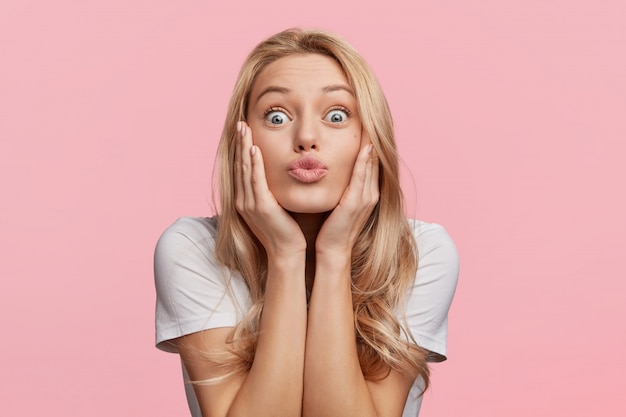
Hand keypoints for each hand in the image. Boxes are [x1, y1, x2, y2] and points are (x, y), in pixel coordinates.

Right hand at [234, 121, 305, 256]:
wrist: (287, 252)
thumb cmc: (287, 230)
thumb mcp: (277, 206)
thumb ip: (273, 190)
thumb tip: (280, 173)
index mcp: (245, 200)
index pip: (241, 168)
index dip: (241, 149)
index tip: (243, 131)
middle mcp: (242, 200)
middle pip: (239, 165)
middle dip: (239, 143)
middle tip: (240, 123)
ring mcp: (249, 204)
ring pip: (245, 169)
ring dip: (244, 147)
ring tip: (244, 128)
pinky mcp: (260, 207)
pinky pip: (256, 180)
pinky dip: (254, 163)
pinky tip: (254, 148)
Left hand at [315, 133, 379, 257]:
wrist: (332, 250)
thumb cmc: (330, 227)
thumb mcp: (338, 202)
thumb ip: (340, 186)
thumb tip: (330, 168)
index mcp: (366, 191)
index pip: (369, 161)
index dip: (369, 141)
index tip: (364, 122)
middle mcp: (371, 192)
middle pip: (374, 159)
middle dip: (373, 137)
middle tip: (370, 115)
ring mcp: (366, 197)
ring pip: (370, 164)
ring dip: (370, 143)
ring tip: (370, 123)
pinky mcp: (357, 202)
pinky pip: (362, 176)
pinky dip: (364, 160)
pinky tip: (364, 146)